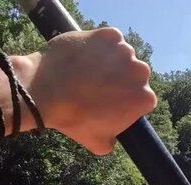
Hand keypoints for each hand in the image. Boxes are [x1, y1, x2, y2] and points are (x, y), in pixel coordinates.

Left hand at [24, 28, 156, 154]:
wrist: (45, 91)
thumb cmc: (73, 119)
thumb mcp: (98, 143)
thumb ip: (112, 141)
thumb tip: (112, 139)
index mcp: (144, 98)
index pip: (141, 97)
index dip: (125, 99)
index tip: (109, 100)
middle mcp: (140, 72)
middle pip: (134, 73)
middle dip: (119, 78)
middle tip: (96, 85)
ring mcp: (125, 51)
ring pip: (121, 55)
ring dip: (109, 60)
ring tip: (87, 70)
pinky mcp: (109, 34)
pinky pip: (109, 39)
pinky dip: (99, 45)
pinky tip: (84, 56)